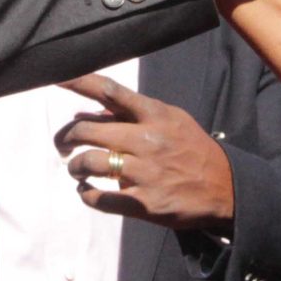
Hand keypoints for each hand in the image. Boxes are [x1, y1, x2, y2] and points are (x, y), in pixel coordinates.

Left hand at [55, 74, 235, 235]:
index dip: (79, 82)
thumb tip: (87, 113)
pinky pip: (99, 198)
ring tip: (75, 169)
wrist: (225, 189)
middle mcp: (147, 140)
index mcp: (154, 115)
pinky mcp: (143, 203)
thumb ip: (132, 114)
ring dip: (74, 166)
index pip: (110, 91)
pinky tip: (86, 190)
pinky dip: (85, 194)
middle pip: (88, 131)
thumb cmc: (193, 150)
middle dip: (66, 137)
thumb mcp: (171, 120)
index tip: (56, 77)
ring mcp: (144, 173)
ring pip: (90, 163)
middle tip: (63, 144)